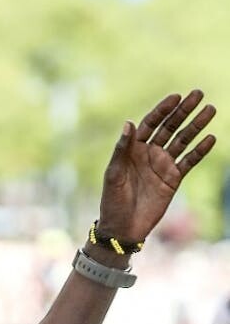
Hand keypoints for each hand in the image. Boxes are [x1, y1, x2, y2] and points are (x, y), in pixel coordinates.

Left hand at [98, 90, 216, 245]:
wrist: (122, 229)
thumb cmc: (112, 202)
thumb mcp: (114, 175)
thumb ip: (122, 149)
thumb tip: (129, 122)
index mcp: (134, 149)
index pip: (151, 123)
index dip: (163, 110)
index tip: (176, 97)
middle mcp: (150, 153)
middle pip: (170, 126)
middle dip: (184, 110)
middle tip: (199, 94)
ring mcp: (163, 165)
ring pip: (183, 140)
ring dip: (196, 125)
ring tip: (210, 110)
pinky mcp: (173, 179)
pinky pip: (189, 161)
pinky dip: (200, 151)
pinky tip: (210, 138)